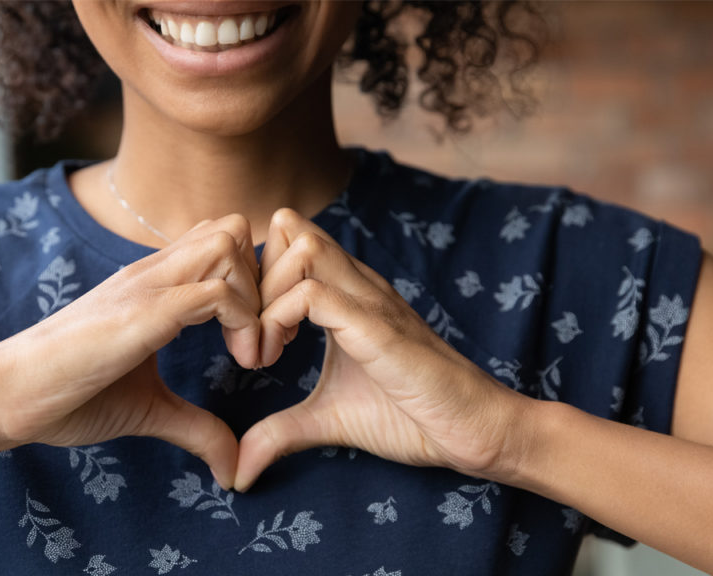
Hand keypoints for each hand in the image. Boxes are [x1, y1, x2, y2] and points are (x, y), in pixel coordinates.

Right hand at [0, 215, 261, 486]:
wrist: (6, 397)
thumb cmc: (67, 395)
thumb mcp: (149, 409)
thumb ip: (195, 426)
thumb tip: (234, 465)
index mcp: (153, 284)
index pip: (221, 243)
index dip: (254, 284)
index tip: (257, 342)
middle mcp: (152, 272)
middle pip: (232, 228)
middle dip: (265, 280)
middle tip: (264, 339)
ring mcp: (146, 286)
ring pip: (228, 244)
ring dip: (257, 297)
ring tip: (252, 352)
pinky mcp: (142, 313)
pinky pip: (215, 290)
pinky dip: (244, 322)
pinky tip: (240, 362)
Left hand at [235, 209, 529, 490]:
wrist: (475, 430)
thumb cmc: (411, 416)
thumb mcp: (327, 419)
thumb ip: (279, 432)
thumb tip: (237, 470)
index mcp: (345, 293)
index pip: (285, 241)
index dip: (253, 280)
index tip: (248, 335)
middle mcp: (356, 284)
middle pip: (287, 230)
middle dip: (250, 281)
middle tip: (247, 340)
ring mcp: (368, 300)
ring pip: (298, 248)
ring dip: (263, 298)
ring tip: (262, 352)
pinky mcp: (377, 327)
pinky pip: (313, 294)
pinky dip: (277, 322)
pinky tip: (276, 359)